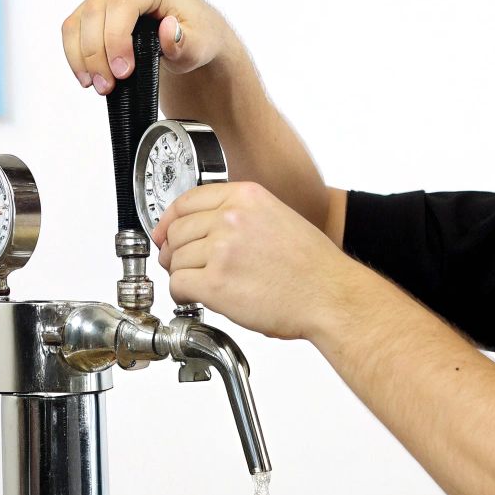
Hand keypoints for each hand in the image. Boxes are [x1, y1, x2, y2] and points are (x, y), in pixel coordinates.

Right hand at [60, 0, 233, 93]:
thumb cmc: (197, 36)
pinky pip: (72, 29)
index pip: (122, 6)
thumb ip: (185, 42)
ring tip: (97, 85)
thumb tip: (169, 28)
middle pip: (94, 14)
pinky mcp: (94, 7)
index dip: (115, 40)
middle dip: (97, 55)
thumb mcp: (200, 45)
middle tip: (108, 86)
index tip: (123, 72)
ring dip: (82, 58)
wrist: (191, 37)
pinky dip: (75, 54)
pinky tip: (86, 76)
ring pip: (78, 22)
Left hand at [154, 181, 364, 341]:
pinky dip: (181, 294)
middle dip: (173, 251)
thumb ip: (242, 216)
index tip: (164, 232)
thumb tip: (207, 228)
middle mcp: (231, 218)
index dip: (169, 220)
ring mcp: (222, 249)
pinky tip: (197, 297)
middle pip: (177, 231)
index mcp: (246, 197)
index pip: (187, 201)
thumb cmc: (313, 267)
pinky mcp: (216, 283)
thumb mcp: (278, 218)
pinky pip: (179, 284)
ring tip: (199, 284)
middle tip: (180, 265)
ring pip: (175, 259)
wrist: (331, 296)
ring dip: (181, 274)